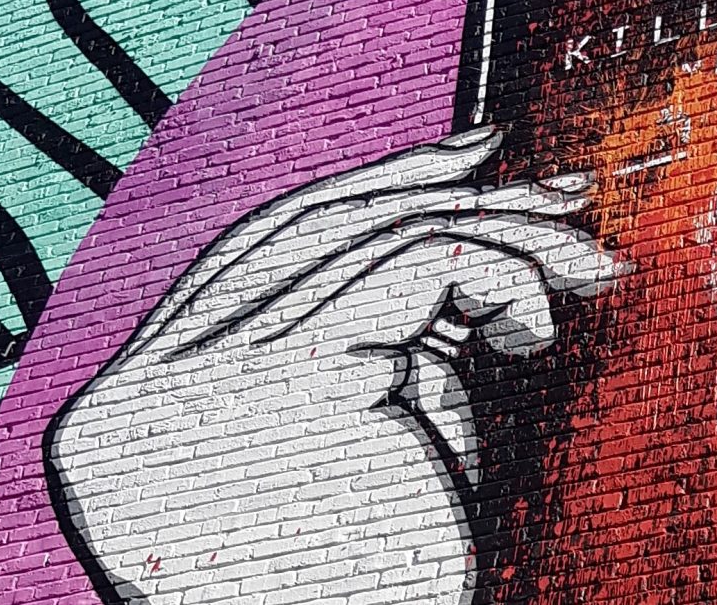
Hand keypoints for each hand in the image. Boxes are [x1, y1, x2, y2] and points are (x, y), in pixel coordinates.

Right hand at [44, 128, 618, 604]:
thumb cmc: (393, 581)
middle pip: (305, 231)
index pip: (257, 252)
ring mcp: (185, 387)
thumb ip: (382, 331)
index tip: (478, 154)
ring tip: (588, 264)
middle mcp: (131, 397)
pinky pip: (413, 268)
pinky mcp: (274, 383)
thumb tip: (466, 200)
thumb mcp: (370, 435)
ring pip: (370, 239)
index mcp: (127, 415)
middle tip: (555, 186)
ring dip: (500, 237)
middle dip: (445, 191)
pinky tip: (545, 321)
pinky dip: (498, 271)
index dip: (372, 186)